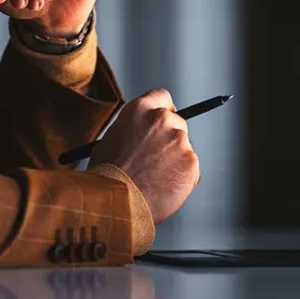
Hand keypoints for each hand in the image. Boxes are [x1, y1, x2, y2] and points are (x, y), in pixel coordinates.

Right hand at [89, 89, 199, 223]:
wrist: (117, 201)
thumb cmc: (108, 175)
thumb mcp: (111, 139)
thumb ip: (132, 130)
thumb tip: (142, 135)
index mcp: (140, 109)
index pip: (162, 97)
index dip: (163, 110)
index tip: (164, 121)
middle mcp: (163, 120)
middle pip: (177, 122)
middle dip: (169, 139)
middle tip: (157, 157)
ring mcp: (180, 141)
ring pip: (184, 148)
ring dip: (174, 160)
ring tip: (154, 178)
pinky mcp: (191, 162)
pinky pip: (190, 169)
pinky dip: (181, 178)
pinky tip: (163, 187)